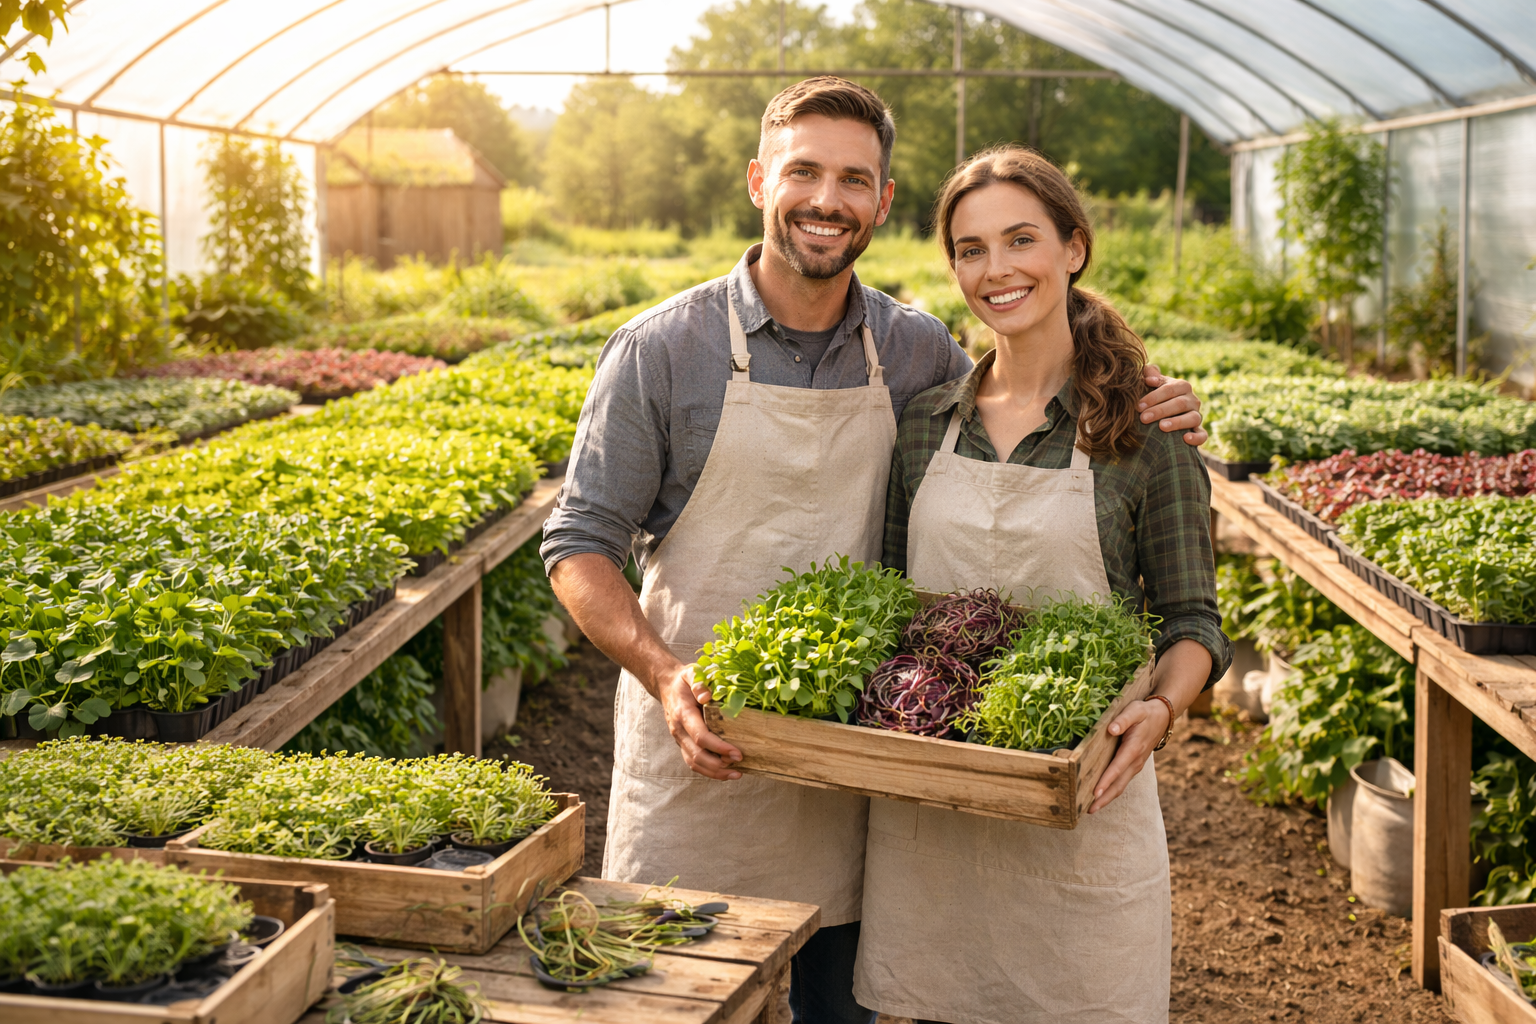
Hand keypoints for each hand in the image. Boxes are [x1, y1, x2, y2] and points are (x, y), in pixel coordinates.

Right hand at [656, 663, 743, 780]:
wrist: (666, 685)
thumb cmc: (683, 680)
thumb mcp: (691, 673)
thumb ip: (698, 682)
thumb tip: (707, 695)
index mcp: (683, 714)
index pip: (701, 737)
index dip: (719, 747)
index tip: (737, 752)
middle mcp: (679, 730)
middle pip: (697, 755)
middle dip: (719, 764)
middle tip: (740, 762)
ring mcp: (679, 739)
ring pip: (694, 763)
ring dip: (715, 772)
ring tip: (736, 774)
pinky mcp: (683, 743)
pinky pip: (693, 762)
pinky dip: (709, 771)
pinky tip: (725, 772)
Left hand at [1087, 697, 1171, 813]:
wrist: (1162, 718)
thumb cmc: (1144, 713)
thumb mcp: (1135, 710)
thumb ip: (1123, 720)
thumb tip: (1111, 729)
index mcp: (1133, 748)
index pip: (1117, 768)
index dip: (1106, 781)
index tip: (1095, 793)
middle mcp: (1135, 761)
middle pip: (1118, 784)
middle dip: (1104, 798)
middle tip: (1089, 810)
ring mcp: (1135, 766)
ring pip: (1120, 786)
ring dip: (1107, 798)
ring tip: (1091, 809)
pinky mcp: (1133, 766)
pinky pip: (1121, 782)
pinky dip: (1111, 791)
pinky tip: (1100, 797)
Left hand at [1140, 364, 1205, 446]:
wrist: (1166, 413)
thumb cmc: (1156, 396)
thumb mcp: (1153, 384)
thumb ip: (1150, 376)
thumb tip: (1148, 377)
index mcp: (1182, 386)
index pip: (1169, 389)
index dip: (1153, 397)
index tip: (1138, 406)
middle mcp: (1192, 400)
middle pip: (1179, 403)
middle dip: (1160, 411)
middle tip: (1143, 418)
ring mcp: (1197, 415)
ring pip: (1193, 418)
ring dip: (1177, 422)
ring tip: (1162, 427)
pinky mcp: (1199, 431)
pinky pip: (1203, 434)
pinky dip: (1197, 437)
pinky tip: (1186, 439)